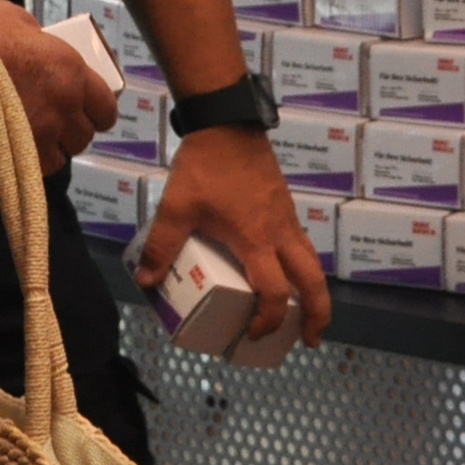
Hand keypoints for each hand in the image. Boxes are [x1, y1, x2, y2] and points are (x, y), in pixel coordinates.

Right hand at [0, 0, 115, 173]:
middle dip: (73, 129)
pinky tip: (20, 150)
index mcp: (70, 69)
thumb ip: (37, 37)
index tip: (84, 108)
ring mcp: (42, 135)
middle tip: (54, 120)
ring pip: (65, 156)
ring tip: (35, 138)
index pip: (106, 105)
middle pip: (85, 134)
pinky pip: (40, 170)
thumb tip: (40, 46)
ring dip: (54, 147)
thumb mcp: (14, 17)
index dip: (97, 110)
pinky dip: (34, 162)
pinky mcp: (17, 157)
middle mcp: (65, 105)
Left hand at [137, 122, 330, 346]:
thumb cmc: (204, 168)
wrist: (227, 123)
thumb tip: (147, 281)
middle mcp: (280, 233)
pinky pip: (302, 243)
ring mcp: (286, 218)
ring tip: (306, 312)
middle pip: (313, 281)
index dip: (268, 319)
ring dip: (314, 290)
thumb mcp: (176, 208)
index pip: (273, 292)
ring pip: (312, 262)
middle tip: (310, 341)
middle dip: (317, 315)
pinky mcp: (284, 205)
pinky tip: (286, 268)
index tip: (254, 335)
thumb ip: (162, 245)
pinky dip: (302, 265)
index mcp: (256, 241)